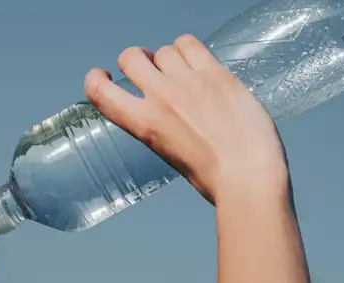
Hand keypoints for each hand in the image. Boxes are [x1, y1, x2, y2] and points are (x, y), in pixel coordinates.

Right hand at [84, 35, 288, 205]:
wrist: (248, 176)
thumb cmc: (213, 176)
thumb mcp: (168, 152)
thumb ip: (158, 124)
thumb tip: (164, 106)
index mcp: (144, 124)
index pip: (100, 91)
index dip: (95, 78)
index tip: (102, 75)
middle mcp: (161, 98)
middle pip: (131, 57)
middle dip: (136, 60)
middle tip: (149, 68)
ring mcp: (188, 82)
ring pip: (164, 50)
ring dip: (169, 58)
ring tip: (183, 72)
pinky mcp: (216, 74)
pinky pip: (191, 44)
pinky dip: (189, 49)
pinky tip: (197, 63)